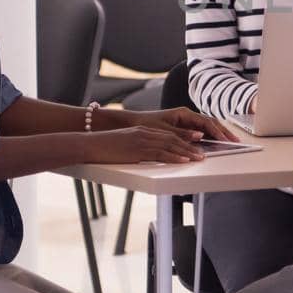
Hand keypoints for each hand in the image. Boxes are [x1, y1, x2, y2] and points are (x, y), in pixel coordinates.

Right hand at [88, 125, 205, 163]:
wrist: (90, 144)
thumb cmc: (103, 147)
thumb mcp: (124, 145)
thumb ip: (136, 148)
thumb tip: (144, 156)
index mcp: (142, 132)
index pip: (167, 135)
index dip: (183, 140)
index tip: (195, 145)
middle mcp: (145, 134)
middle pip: (173, 138)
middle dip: (190, 146)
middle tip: (202, 153)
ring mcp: (142, 141)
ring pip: (170, 145)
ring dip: (187, 152)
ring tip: (199, 158)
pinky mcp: (138, 149)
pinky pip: (160, 153)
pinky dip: (175, 157)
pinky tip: (184, 160)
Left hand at [122, 107, 237, 142]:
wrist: (135, 123)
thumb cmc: (147, 125)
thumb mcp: (164, 131)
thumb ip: (183, 134)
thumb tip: (200, 136)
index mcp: (184, 113)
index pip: (206, 122)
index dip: (216, 132)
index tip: (224, 140)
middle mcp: (187, 116)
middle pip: (211, 123)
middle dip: (224, 132)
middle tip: (235, 141)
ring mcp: (187, 121)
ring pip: (208, 127)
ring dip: (219, 134)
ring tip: (230, 142)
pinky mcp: (185, 128)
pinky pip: (201, 131)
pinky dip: (210, 137)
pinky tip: (217, 143)